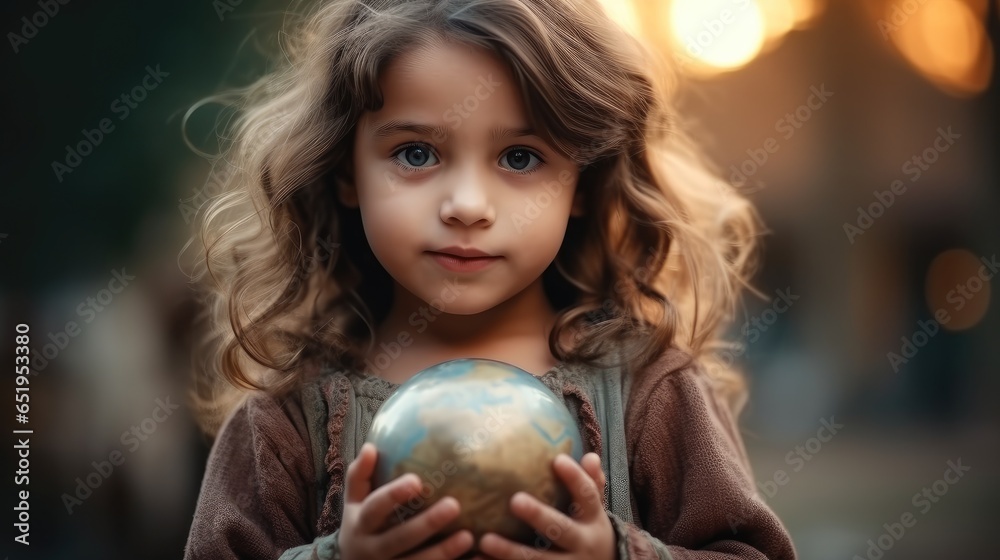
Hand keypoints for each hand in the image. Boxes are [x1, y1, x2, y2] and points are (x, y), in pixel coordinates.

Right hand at [339, 443, 474, 559]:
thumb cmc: (360, 527)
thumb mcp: (353, 503)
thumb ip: (359, 476)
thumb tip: (370, 447)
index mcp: (361, 525)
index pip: (375, 508)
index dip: (393, 495)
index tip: (416, 481)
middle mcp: (373, 550)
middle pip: (400, 538)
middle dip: (427, 524)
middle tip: (454, 505)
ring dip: (443, 552)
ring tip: (469, 537)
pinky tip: (479, 559)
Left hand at [474, 452, 615, 559]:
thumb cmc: (591, 532)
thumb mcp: (594, 511)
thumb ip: (592, 484)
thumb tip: (591, 456)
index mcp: (593, 520)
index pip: (587, 495)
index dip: (574, 478)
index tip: (557, 459)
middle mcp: (583, 543)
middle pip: (561, 529)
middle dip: (539, 516)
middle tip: (515, 501)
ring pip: (539, 559)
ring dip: (510, 551)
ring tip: (485, 541)